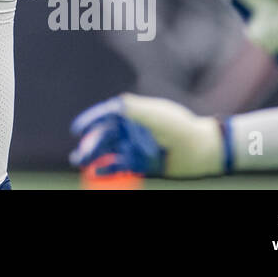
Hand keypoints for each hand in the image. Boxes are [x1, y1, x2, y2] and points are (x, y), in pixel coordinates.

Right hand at [70, 94, 225, 179]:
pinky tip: (98, 171)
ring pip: (108, 150)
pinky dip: (107, 168)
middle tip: (80, 155)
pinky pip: (119, 165)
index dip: (91, 120)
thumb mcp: (156, 115)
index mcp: (133, 113)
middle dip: (90, 143)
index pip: (106, 114)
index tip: (77, 129)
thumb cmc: (179, 128)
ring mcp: (134, 145)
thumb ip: (135, 108)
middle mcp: (131, 128)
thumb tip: (114, 104)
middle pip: (104, 134)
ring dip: (93, 156)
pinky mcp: (139, 162)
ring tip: (80, 161)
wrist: (200, 150)